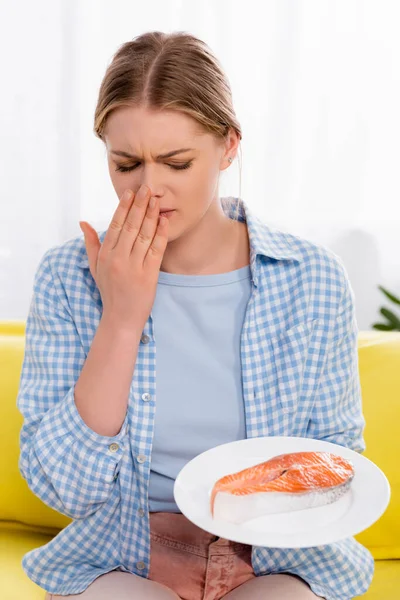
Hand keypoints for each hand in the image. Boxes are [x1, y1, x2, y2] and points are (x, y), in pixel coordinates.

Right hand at [79, 184, 168, 330]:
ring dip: (151, 215)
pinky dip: (161, 234)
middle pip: (131, 226)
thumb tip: (83, 222)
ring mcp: (134, 267)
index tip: (130, 193)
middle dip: (139, 205)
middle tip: (147, 188)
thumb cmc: (109, 292)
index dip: (124, 207)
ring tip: (157, 200)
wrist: (121, 318)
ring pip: (144, 235)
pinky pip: (156, 250)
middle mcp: (118, 259)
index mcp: (106, 255)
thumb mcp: (95, 268)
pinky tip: (164, 221)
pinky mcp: (149, 275)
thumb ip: (91, 244)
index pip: (115, 225)